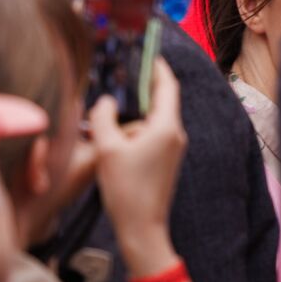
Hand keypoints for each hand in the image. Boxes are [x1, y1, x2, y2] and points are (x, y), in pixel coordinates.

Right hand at [89, 57, 187, 279]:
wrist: (143, 230)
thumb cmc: (126, 190)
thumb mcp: (107, 150)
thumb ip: (104, 119)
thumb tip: (106, 101)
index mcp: (167, 126)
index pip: (167, 86)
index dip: (156, 67)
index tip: (146, 51)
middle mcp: (175, 134)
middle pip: (161, 100)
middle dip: (142, 87)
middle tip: (122, 74)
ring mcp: (172, 148)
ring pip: (153, 120)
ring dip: (134, 112)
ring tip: (109, 107)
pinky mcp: (165, 161)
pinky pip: (151, 134)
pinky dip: (135, 128)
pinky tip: (114, 134)